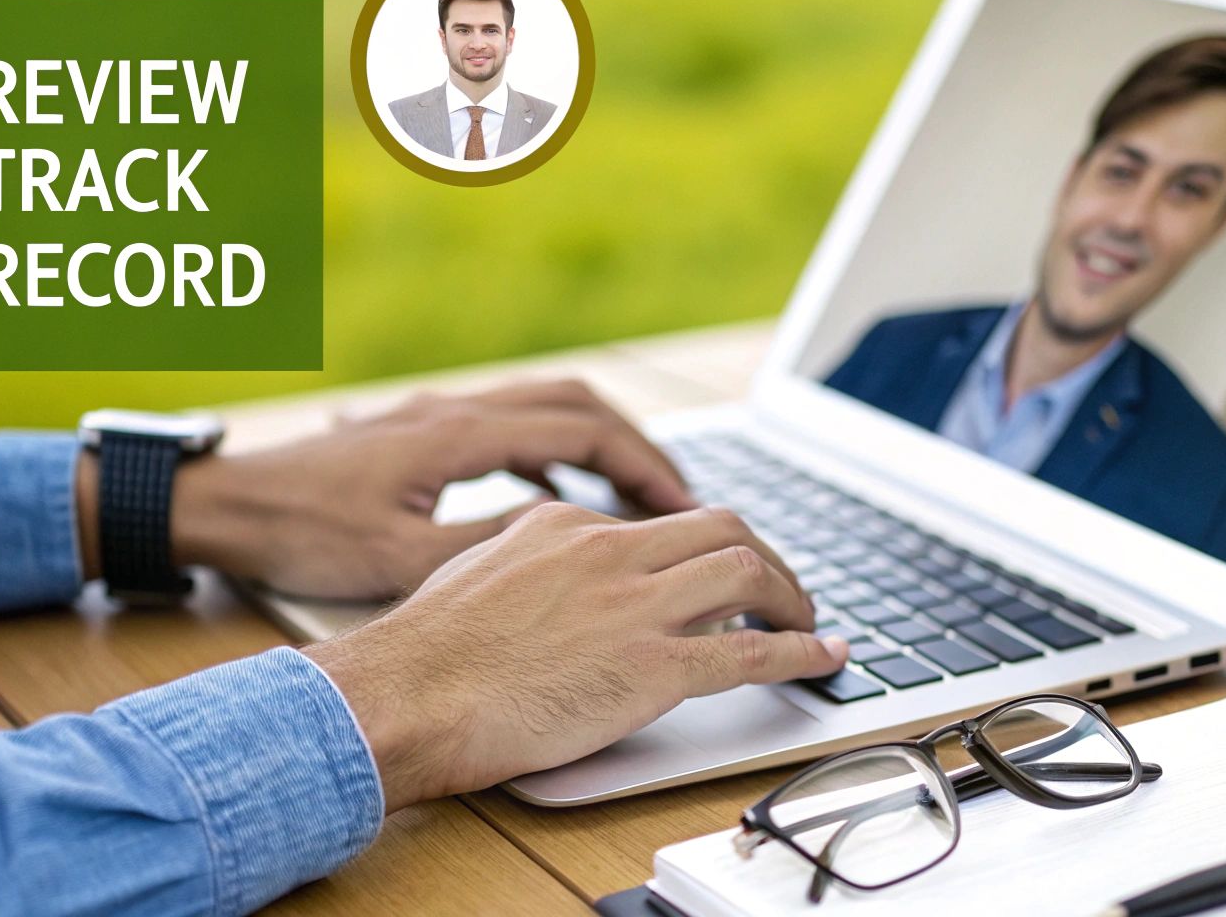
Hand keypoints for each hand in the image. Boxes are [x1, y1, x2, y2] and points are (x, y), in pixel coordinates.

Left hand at [76, 380, 697, 598]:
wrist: (224, 504)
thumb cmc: (304, 532)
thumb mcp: (403, 559)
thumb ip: (489, 543)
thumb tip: (569, 536)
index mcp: (461, 435)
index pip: (583, 431)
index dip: (644, 465)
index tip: (683, 504)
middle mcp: (455, 409)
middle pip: (577, 402)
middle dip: (638, 446)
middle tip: (677, 497)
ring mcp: (436, 413)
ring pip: (546, 405)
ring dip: (599, 441)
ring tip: (634, 495)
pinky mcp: (419, 429)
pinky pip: (511, 421)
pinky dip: (555, 447)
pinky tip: (559, 490)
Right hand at [302, 502, 849, 810]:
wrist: (404, 699)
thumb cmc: (423, 654)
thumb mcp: (476, 571)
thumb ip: (526, 561)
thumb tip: (550, 576)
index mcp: (565, 525)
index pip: (656, 525)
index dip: (699, 551)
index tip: (714, 575)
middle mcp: (609, 552)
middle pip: (721, 528)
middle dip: (765, 557)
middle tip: (781, 589)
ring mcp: (634, 608)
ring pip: (747, 573)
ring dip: (791, 596)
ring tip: (807, 621)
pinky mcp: (651, 669)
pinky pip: (748, 653)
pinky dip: (798, 653)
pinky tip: (822, 658)